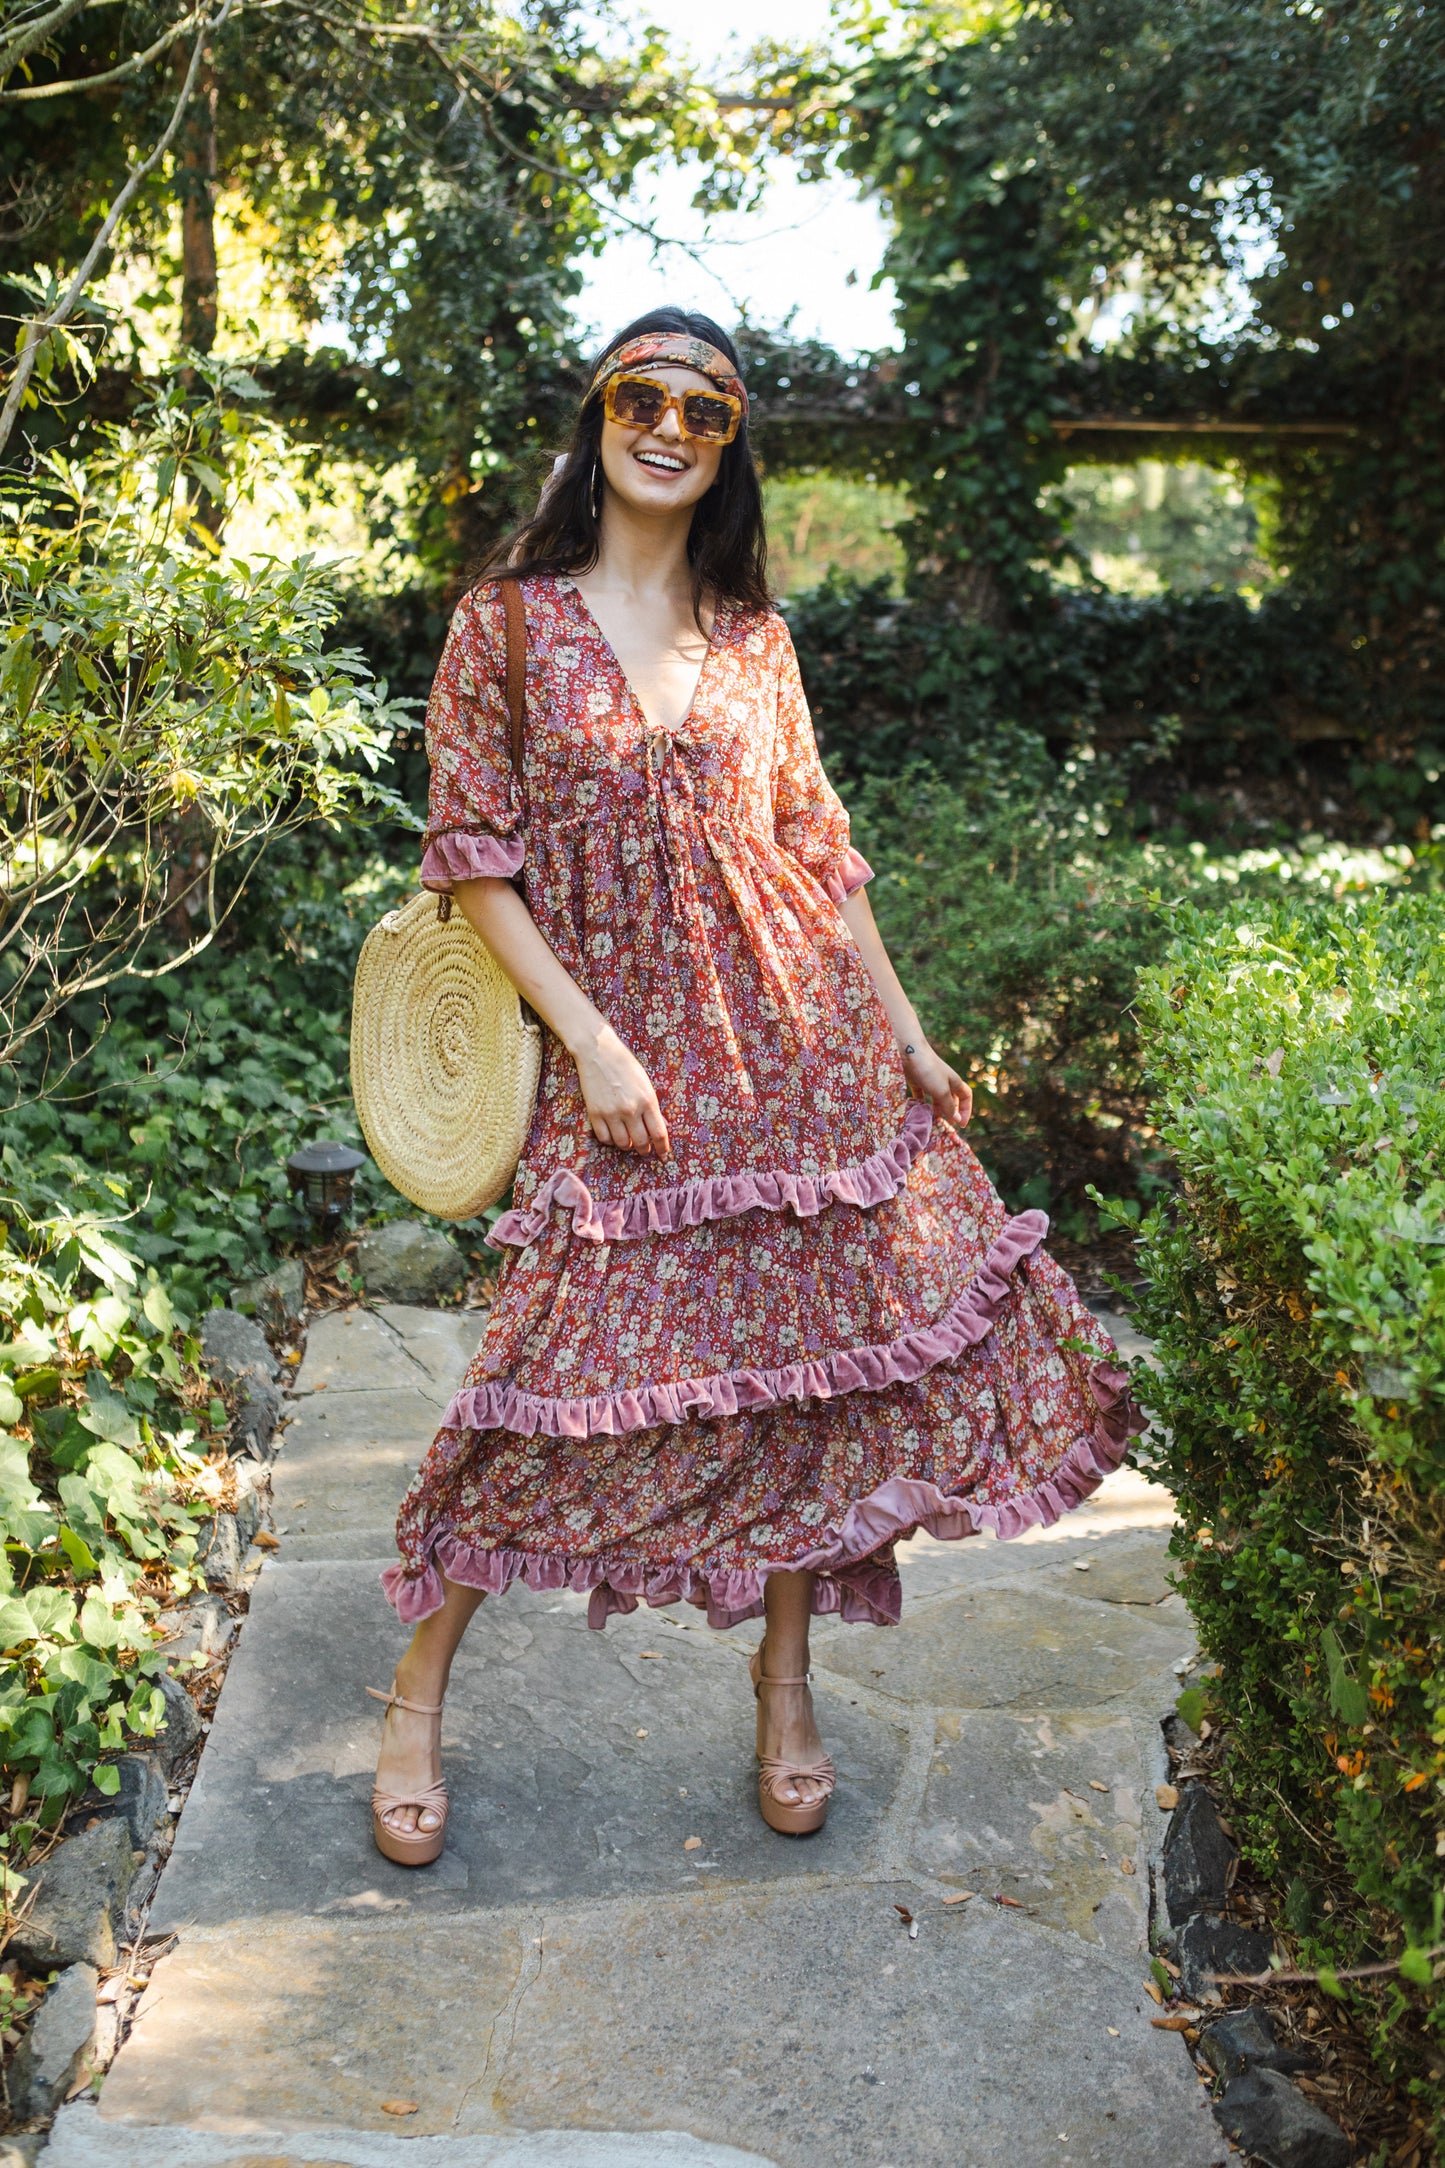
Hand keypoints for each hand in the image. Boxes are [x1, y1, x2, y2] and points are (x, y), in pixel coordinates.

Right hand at [572, 1022, 670, 1155]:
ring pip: (623, 1144)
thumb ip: (651, 1106)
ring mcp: (612, 1113)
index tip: (663, 1153)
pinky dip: (611, 1140)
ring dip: (628, 1146)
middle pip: (641, 1142)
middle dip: (645, 1149)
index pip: (659, 1133)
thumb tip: (658, 1127)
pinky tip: (613, 1135)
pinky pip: (604, 1138)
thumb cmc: (625, 1065)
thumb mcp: (645, 1084)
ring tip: (629, 1142)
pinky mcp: (595, 1114)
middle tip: (644, 1149)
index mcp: (648, 1101)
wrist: (598, 1052)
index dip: (662, 1147)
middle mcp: (631, 1110)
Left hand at [901, 1040, 971, 1126]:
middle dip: (950, 1111)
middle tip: (945, 1123)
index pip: (966, 1096)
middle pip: (951, 1098)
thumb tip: (957, 1120)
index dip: (966, 1110)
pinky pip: (920, 1094)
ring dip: (935, 1109)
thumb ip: (949, 1106)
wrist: (909, 1052)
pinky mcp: (916, 1079)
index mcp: (954, 1082)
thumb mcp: (942, 1091)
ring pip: (935, 1098)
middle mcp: (944, 1081)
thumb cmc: (929, 1070)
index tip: (961, 1124)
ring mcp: (929, 1080)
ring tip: (930, 1119)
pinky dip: (919, 1102)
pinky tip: (916, 1109)